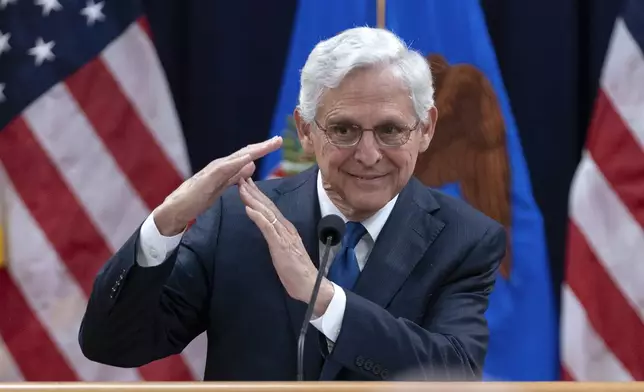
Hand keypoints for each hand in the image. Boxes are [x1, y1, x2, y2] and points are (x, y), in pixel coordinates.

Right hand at [154, 137, 282, 235]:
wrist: (178, 209)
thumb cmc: (198, 198)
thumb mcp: (223, 186)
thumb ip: (236, 176)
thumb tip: (251, 164)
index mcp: (226, 168)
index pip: (247, 156)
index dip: (262, 150)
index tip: (278, 143)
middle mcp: (221, 165)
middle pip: (245, 153)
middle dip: (263, 146)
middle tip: (279, 140)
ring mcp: (214, 170)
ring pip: (237, 157)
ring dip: (253, 151)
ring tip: (268, 145)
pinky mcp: (208, 179)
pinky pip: (224, 168)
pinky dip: (237, 162)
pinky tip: (248, 158)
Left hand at [238, 177, 333, 316]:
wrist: (311, 286)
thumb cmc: (297, 272)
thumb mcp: (283, 251)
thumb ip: (276, 238)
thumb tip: (267, 229)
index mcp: (286, 229)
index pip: (270, 208)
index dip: (257, 195)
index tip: (246, 184)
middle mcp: (286, 228)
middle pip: (267, 206)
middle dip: (253, 191)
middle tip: (240, 177)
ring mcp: (284, 235)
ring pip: (267, 213)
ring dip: (253, 199)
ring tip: (241, 188)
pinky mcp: (281, 245)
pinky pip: (268, 228)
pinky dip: (258, 217)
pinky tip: (249, 209)